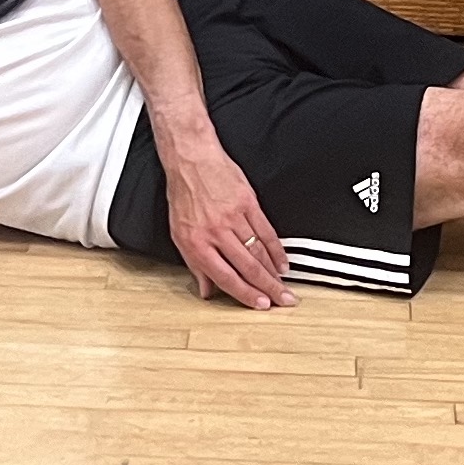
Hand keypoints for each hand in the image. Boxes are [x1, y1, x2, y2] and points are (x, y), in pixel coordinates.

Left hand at [159, 140, 290, 306]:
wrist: (191, 160)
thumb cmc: (183, 195)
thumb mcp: (179, 234)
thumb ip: (194, 265)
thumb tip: (207, 291)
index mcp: (197, 243)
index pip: (226, 277)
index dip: (245, 294)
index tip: (260, 305)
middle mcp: (216, 232)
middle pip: (248, 267)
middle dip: (268, 288)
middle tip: (282, 301)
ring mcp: (234, 217)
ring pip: (259, 251)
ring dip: (274, 272)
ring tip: (284, 286)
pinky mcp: (248, 203)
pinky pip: (266, 230)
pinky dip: (276, 248)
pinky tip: (283, 261)